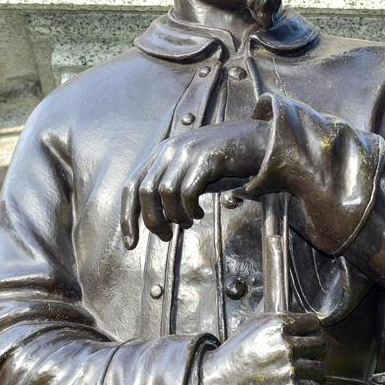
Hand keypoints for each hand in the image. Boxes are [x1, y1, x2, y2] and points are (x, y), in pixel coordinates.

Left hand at [121, 120, 269, 246]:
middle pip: (145, 192)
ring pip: (165, 193)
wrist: (257, 141)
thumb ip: (171, 188)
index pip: (131, 186)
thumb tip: (156, 220)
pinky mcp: (207, 157)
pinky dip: (190, 208)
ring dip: (175, 216)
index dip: (127, 217)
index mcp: (160, 153)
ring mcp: (188, 152)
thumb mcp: (190, 171)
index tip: (131, 243)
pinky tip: (199, 213)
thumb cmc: (223, 162)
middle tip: (166, 236)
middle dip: (153, 221)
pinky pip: (188, 190)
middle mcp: (169, 150)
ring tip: (187, 223)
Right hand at [198, 312, 325, 384]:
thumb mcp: (251, 326)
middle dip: (314, 354)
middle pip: (320, 346)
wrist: (216, 384)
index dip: (313, 332)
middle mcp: (285, 344)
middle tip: (304, 361)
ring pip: (320, 370)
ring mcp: (289, 367)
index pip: (314, 323)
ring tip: (299, 378)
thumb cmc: (233, 356)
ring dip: (312, 375)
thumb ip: (277, 320)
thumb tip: (300, 315)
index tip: (309, 340)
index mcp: (277, 324)